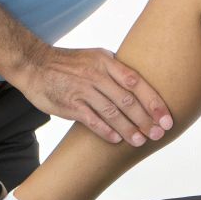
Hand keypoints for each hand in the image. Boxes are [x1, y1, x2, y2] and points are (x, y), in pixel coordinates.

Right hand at [11, 45, 173, 146]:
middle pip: (127, 99)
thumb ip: (116, 71)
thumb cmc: (69, 64)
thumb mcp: (95, 57)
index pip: (137, 82)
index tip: (166, 117)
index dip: (154, 102)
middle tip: (158, 134)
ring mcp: (82, 89)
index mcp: (106, 61)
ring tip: (140, 141)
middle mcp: (96, 74)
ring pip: (111, 112)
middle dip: (145, 119)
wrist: (34, 64)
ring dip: (128, 128)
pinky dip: (104, 130)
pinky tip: (115, 140)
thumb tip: (140, 88)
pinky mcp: (69, 103)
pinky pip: (91, 119)